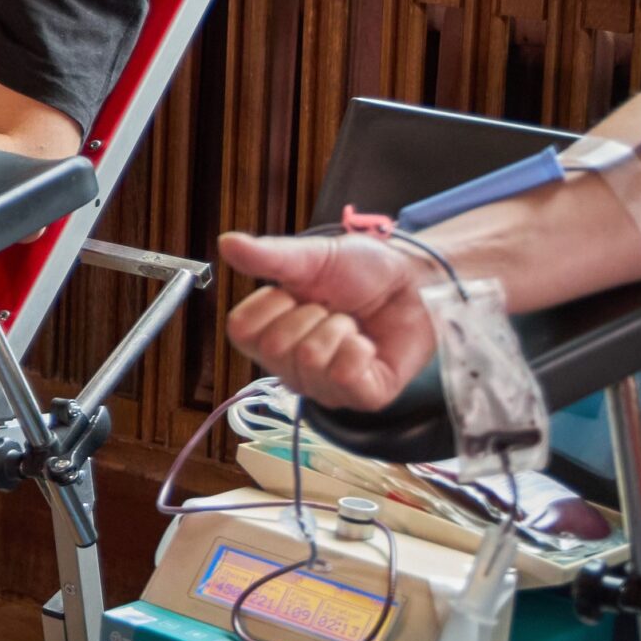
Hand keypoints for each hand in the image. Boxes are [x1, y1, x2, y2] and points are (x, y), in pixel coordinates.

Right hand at [222, 230, 439, 410]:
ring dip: (338, 330)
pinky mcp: (363, 398)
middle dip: (309, 315)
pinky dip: (359, 350)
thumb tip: (225, 242)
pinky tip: (368, 344)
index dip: (270, 304)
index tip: (294, 294)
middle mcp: (291, 369)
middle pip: (276, 348)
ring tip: (351, 324)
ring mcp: (325, 388)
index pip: (241, 331)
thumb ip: (267, 257)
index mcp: (269, 336)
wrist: (414, 281)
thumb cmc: (360, 272)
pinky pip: (345, 377)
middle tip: (330, 308)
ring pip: (311, 361)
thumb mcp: (310, 257)